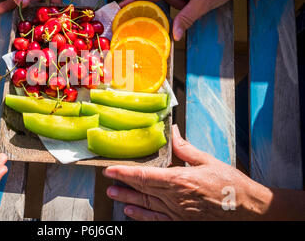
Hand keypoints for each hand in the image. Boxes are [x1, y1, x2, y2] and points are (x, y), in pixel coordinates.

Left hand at [103, 125, 273, 220]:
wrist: (248, 209)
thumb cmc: (229, 184)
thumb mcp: (207, 161)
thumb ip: (185, 149)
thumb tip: (172, 132)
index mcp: (180, 180)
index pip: (145, 176)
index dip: (125, 173)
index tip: (111, 170)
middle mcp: (175, 199)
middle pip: (142, 191)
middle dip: (123, 185)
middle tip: (107, 181)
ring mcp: (177, 214)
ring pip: (146, 206)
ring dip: (127, 200)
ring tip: (113, 194)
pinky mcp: (181, 223)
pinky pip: (157, 221)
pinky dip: (142, 217)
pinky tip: (130, 213)